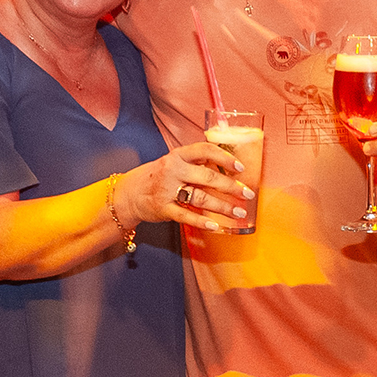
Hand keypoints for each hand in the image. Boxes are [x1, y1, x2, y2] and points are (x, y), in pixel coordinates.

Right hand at [118, 141, 252, 232]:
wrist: (129, 193)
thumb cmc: (159, 177)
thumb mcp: (175, 163)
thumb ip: (197, 164)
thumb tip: (228, 168)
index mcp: (178, 155)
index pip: (205, 150)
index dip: (224, 158)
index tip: (240, 167)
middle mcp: (173, 170)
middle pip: (207, 177)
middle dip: (230, 186)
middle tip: (247, 194)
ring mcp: (166, 189)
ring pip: (200, 198)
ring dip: (222, 206)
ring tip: (238, 212)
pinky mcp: (162, 208)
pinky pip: (185, 216)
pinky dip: (201, 222)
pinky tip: (215, 225)